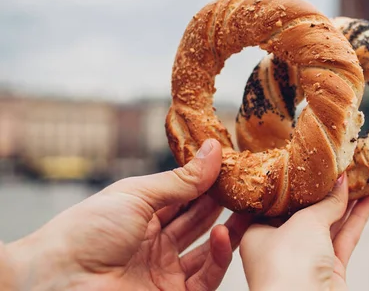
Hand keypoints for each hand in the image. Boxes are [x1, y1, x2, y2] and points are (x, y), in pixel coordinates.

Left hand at [6, 139, 249, 290]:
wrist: (58, 280)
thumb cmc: (86, 230)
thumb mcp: (137, 194)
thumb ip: (181, 180)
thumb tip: (214, 150)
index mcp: (142, 213)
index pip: (184, 195)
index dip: (208, 181)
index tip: (234, 166)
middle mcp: (155, 241)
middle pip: (198, 220)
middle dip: (223, 203)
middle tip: (249, 186)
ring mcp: (163, 270)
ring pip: (207, 249)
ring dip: (229, 229)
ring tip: (249, 208)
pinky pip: (205, 277)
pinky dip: (218, 256)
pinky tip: (222, 234)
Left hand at [240, 173, 368, 290]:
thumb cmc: (288, 267)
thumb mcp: (305, 222)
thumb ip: (326, 202)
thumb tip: (341, 182)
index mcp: (257, 234)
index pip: (276, 202)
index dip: (293, 183)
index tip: (308, 164)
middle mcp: (279, 248)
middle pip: (304, 212)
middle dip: (322, 191)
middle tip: (338, 167)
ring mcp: (305, 262)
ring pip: (327, 225)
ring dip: (344, 203)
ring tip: (359, 177)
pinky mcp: (329, 273)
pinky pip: (343, 240)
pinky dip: (355, 220)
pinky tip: (368, 200)